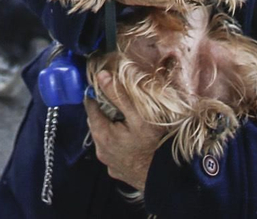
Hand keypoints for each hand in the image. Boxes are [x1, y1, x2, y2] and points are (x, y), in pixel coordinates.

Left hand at [85, 69, 164, 189]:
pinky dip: (117, 144)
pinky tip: (131, 142)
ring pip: (103, 137)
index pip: (90, 106)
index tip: (104, 86)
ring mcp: (108, 162)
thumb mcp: (139, 117)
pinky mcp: (116, 171)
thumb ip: (119, 96)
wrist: (166, 180)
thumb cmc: (154, 147)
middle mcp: (100, 149)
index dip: (96, 94)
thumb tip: (102, 76)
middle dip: (104, 111)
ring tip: (127, 123)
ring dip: (111, 128)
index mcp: (102, 133)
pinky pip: (112, 151)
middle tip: (120, 105)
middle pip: (95, 122)